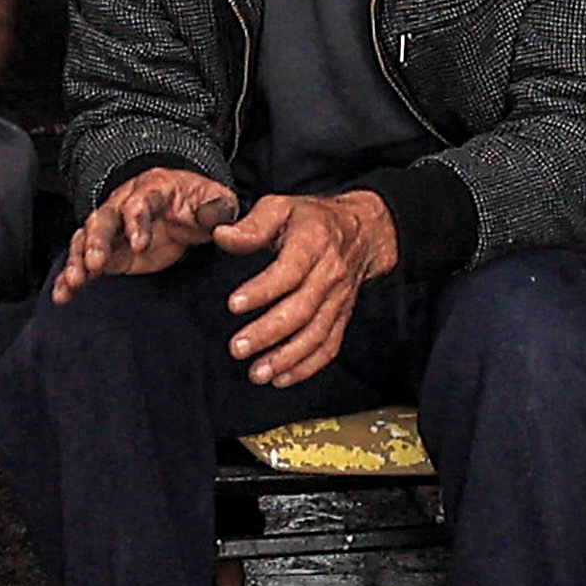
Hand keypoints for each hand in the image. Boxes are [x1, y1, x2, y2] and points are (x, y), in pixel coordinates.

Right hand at [61, 164, 238, 295]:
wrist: (182, 204)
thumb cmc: (198, 201)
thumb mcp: (215, 200)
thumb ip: (217, 209)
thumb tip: (217, 222)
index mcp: (153, 189)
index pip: (140, 202)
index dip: (137, 222)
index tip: (139, 245)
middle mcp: (124, 204)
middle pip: (104, 218)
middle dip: (97, 240)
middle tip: (94, 263)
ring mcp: (112, 228)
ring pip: (87, 238)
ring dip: (78, 259)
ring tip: (73, 282)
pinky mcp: (108, 251)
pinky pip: (83, 260)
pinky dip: (71, 276)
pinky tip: (63, 294)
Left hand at [212, 188, 394, 389]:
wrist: (362, 231)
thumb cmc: (314, 220)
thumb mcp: (281, 207)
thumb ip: (251, 224)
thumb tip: (223, 235)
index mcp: (313, 243)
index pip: (289, 270)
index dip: (263, 289)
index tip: (234, 304)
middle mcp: (330, 274)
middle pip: (301, 309)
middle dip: (269, 332)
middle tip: (238, 347)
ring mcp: (338, 299)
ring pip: (316, 334)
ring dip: (286, 357)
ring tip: (257, 372)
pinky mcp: (341, 317)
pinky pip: (328, 345)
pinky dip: (307, 366)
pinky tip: (283, 377)